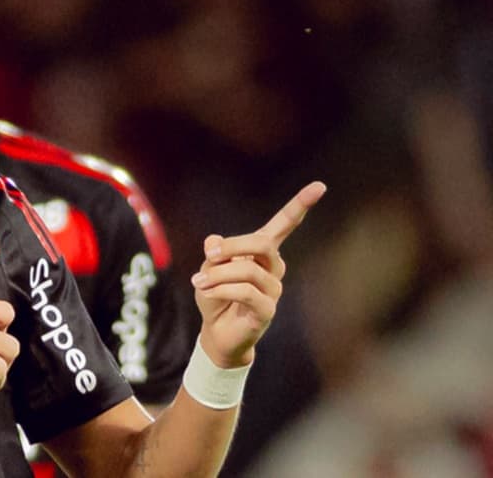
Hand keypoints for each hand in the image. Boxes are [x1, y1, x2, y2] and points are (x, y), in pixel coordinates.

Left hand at [192, 182, 326, 366]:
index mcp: (261, 252)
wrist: (217, 333)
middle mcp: (273, 268)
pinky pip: (245, 292)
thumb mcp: (209, 269)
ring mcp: (273, 290)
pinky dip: (221, 289)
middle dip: (232, 245)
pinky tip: (208, 293)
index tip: (320, 186)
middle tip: (209, 255)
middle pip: (263, 243)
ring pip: (248, 270)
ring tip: (199, 282)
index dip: (300, 205)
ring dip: (218, 274)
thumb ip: (215, 253)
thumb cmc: (216, 296)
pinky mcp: (267, 310)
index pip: (284, 225)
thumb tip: (214, 240)